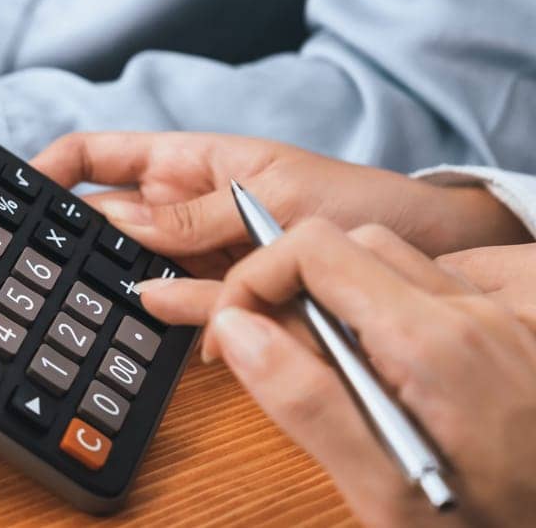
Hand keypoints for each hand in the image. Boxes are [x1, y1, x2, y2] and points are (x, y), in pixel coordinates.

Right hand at [30, 132, 527, 276]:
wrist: (430, 242)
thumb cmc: (352, 195)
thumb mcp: (266, 192)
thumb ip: (191, 212)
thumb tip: (113, 220)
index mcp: (184, 160)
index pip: (96, 156)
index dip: (50, 170)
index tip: (14, 194)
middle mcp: (184, 206)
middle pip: (108, 219)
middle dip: (79, 238)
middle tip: (47, 264)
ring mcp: (204, 252)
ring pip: (143, 269)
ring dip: (127, 284)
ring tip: (102, 299)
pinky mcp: (233, 296)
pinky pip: (191, 309)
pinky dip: (183, 320)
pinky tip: (176, 326)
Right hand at [147, 220, 535, 526]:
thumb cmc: (494, 525)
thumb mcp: (384, 492)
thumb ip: (306, 404)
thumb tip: (236, 330)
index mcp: (432, 343)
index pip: (313, 249)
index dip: (255, 280)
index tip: (236, 332)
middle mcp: (471, 312)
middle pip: (348, 243)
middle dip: (294, 286)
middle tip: (281, 355)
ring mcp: (499, 316)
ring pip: (390, 259)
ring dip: (341, 296)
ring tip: (337, 369)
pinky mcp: (514, 329)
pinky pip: (433, 283)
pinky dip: (389, 307)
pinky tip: (389, 368)